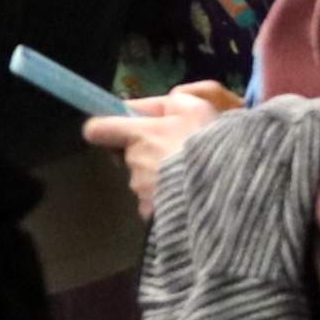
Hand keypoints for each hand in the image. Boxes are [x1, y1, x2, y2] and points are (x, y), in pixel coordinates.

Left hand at [83, 85, 239, 219]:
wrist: (222, 190)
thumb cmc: (206, 143)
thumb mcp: (193, 108)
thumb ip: (166, 104)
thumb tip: (146, 108)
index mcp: (139, 134)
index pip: (97, 129)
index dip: (106, 127)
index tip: (122, 127)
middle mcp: (134, 163)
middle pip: (129, 155)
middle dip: (147, 152)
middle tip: (177, 151)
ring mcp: (142, 191)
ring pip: (144, 179)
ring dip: (160, 175)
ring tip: (189, 175)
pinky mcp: (152, 216)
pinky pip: (154, 203)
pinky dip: (167, 199)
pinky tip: (187, 195)